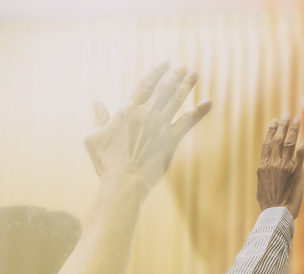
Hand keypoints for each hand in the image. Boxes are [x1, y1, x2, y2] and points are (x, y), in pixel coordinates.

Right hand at [85, 62, 211, 190]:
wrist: (125, 181)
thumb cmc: (107, 162)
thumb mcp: (94, 138)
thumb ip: (98, 118)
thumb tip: (96, 103)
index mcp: (127, 110)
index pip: (145, 84)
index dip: (156, 71)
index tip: (165, 62)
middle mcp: (146, 114)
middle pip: (164, 88)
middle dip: (174, 74)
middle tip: (182, 65)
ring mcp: (160, 126)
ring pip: (176, 100)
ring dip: (186, 85)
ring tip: (193, 74)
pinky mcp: (171, 140)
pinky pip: (188, 122)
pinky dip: (199, 111)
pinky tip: (208, 102)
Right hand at [256, 115, 303, 217]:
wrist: (277, 213)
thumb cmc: (268, 205)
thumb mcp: (259, 190)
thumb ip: (262, 179)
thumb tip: (262, 176)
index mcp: (263, 167)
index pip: (267, 144)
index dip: (271, 131)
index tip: (274, 122)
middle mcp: (272, 163)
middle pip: (277, 139)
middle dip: (282, 126)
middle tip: (286, 115)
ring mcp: (284, 166)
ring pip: (289, 142)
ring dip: (293, 129)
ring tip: (296, 118)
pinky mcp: (296, 170)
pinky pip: (302, 152)